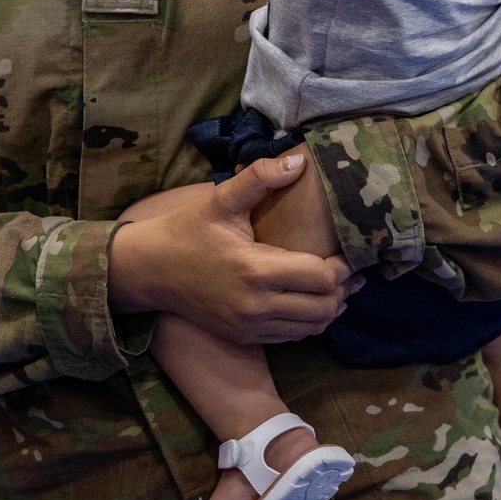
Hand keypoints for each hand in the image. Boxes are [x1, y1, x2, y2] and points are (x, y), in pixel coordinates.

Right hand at [108, 153, 360, 343]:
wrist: (150, 270)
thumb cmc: (187, 230)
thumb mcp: (221, 199)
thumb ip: (259, 177)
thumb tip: (298, 162)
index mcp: (255, 270)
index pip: (321, 278)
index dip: (342, 267)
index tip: (346, 251)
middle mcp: (255, 305)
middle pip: (324, 307)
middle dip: (342, 290)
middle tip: (350, 271)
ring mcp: (249, 326)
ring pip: (311, 328)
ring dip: (330, 309)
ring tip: (338, 287)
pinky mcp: (243, 337)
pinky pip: (291, 337)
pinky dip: (308, 322)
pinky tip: (312, 302)